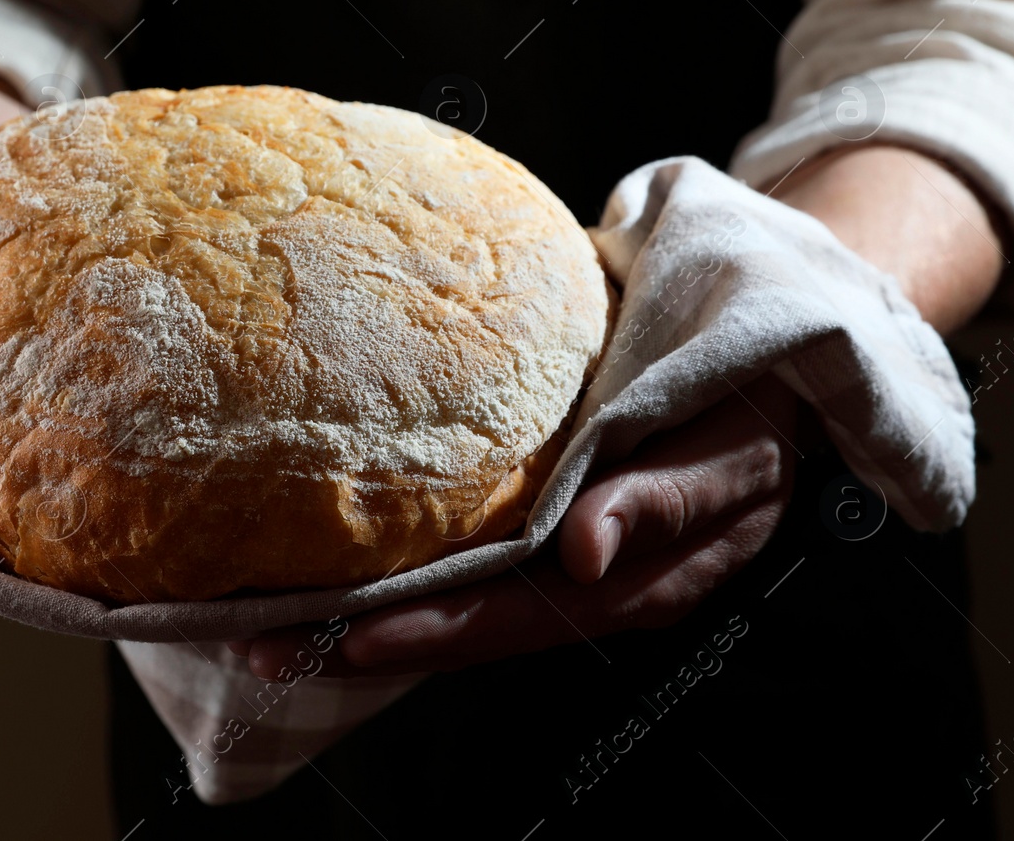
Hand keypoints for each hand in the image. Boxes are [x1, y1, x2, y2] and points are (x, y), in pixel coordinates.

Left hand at [232, 374, 797, 677]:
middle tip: (254, 643)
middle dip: (356, 639)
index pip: (507, 618)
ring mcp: (545, 554)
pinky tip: (324, 549)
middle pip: (452, 624)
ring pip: (439, 593)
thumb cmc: (752, 413)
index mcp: (625, 585)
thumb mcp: (730, 457)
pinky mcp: (527, 511)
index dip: (426, 630)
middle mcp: (572, 582)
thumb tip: (587, 551)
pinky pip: (450, 546)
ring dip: (353, 606)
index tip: (345, 635)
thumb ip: (664, 503)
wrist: (758, 369)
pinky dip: (386, 555)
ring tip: (259, 610)